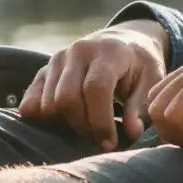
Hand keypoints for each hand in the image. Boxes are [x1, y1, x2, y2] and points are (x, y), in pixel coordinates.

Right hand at [18, 22, 167, 149]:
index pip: (95, 88)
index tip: (110, 142)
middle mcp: (78, 51)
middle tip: (100, 140)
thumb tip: (132, 133)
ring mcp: (57, 59)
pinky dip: (43, 118)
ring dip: (65, 125)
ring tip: (87, 130)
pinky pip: (31, 100)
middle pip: (67, 98)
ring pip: (48, 102)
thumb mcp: (151, 80)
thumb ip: (140, 106)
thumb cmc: (140, 64)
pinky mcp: (43, 70)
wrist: (122, 40)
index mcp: (109, 52)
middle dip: (83, 127)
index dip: (101, 121)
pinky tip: (64, 124)